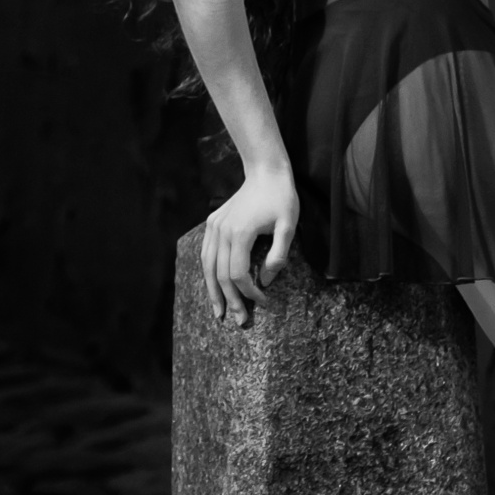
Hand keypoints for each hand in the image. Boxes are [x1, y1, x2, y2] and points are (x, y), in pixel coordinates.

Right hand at [200, 164, 297, 327]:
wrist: (266, 172)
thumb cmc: (281, 198)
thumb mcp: (289, 225)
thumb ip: (279, 255)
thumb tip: (266, 281)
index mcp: (240, 233)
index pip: (238, 273)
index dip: (249, 293)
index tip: (263, 302)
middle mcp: (222, 231)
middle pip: (221, 275)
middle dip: (230, 300)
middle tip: (240, 321)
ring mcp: (214, 227)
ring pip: (208, 267)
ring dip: (213, 292)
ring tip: (219, 312)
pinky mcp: (212, 223)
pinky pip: (206, 254)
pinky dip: (208, 273)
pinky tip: (213, 287)